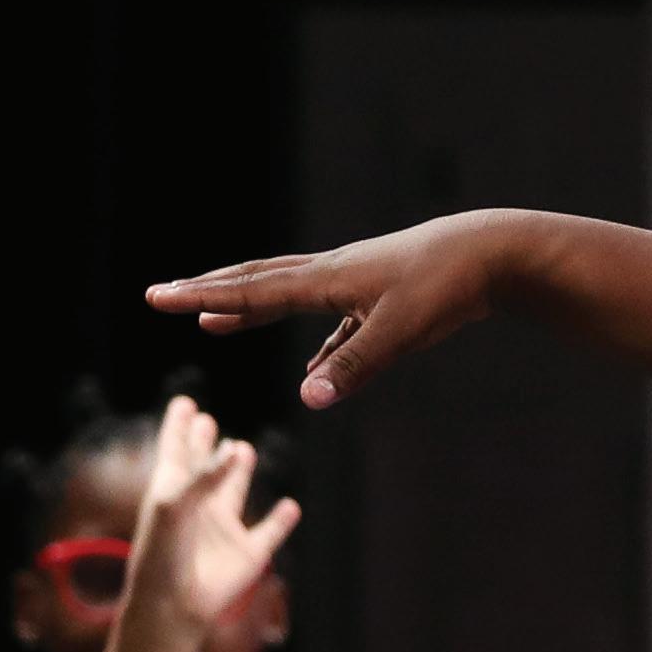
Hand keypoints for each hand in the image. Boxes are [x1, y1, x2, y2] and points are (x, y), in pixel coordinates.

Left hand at [121, 398, 300, 639]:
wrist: (170, 608)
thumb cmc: (161, 554)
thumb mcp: (173, 504)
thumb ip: (203, 475)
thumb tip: (238, 448)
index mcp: (171, 489)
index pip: (175, 448)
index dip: (178, 425)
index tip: (183, 403)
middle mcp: (197, 505)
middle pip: (203, 466)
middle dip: (203, 443)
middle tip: (205, 421)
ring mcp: (222, 529)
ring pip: (233, 491)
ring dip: (238, 471)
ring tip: (243, 448)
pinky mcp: (247, 555)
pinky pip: (269, 532)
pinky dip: (281, 520)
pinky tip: (290, 508)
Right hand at [150, 213, 527, 410]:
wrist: (493, 253)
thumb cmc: (447, 287)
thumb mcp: (399, 332)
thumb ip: (353, 366)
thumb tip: (306, 399)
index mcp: (327, 280)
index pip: (250, 290)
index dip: (202, 296)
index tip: (158, 296)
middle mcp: (332, 274)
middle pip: (256, 281)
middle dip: (208, 292)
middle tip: (165, 295)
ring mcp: (356, 284)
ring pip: (288, 295)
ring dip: (248, 309)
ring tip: (216, 322)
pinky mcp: (382, 300)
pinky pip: (335, 327)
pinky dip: (316, 347)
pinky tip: (316, 371)